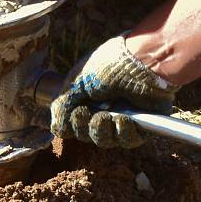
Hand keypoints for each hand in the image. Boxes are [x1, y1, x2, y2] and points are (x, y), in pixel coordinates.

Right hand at [50, 34, 176, 147]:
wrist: (142, 61)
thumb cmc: (108, 66)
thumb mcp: (77, 82)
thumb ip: (63, 106)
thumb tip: (57, 129)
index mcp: (89, 97)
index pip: (74, 123)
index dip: (72, 124)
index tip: (76, 112)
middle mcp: (105, 108)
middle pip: (88, 134)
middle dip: (84, 127)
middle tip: (86, 113)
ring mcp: (124, 118)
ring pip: (106, 140)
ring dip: (102, 131)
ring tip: (107, 117)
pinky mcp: (143, 125)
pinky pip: (129, 140)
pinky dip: (123, 133)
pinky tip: (124, 120)